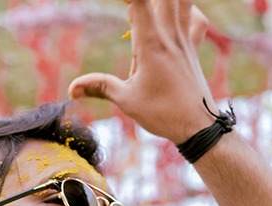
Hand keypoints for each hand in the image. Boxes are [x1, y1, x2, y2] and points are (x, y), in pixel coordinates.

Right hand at [68, 0, 216, 143]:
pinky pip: (197, 20)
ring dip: (165, 1)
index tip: (118, 2)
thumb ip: (99, 87)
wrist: (199, 127)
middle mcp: (170, 35)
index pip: (140, 2)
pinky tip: (175, 17)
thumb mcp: (127, 101)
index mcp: (151, 44)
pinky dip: (187, 11)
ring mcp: (185, 39)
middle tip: (131, 12)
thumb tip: (71, 88)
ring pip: (183, 1)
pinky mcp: (194, 48)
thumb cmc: (163, 114)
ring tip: (150, 13)